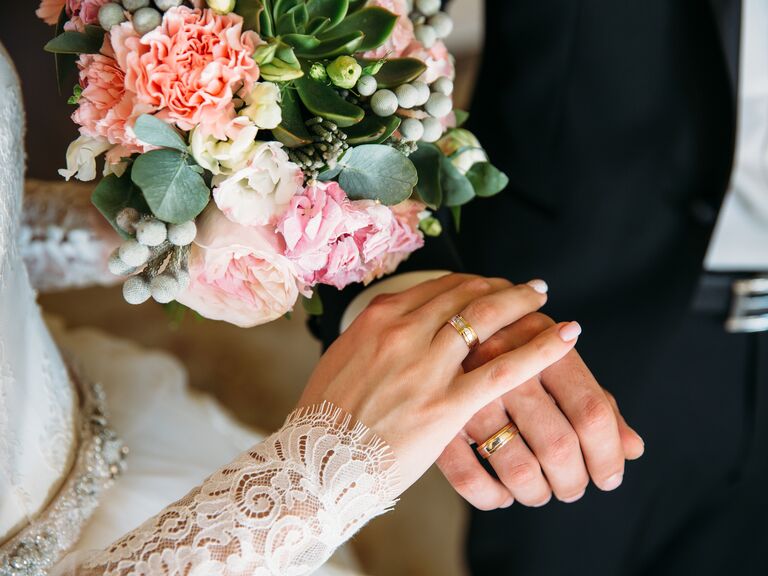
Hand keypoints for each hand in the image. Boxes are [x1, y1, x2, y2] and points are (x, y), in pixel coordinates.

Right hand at [299, 274, 582, 494]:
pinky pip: (504, 369)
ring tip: (543, 297)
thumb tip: (392, 329)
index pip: (437, 287)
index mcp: (377, 319)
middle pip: (465, 294)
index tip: (489, 285)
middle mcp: (403, 332)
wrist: (315, 465)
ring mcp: (427, 367)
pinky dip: (542, 348)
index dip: (471, 282)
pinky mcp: (447, 404)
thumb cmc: (325, 418)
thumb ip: (373, 338)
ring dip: (521, 302)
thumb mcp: (342, 360)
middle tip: (524, 286)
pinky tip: (566, 335)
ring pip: (487, 318)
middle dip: (499, 286)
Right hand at [437, 311, 644, 508]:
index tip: (609, 476)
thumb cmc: (514, 351)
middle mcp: (506, 366)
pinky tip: (502, 495)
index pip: (591, 411)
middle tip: (572, 487)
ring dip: (538, 494)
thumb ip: (597, 402)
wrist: (440, 328)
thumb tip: (632, 448)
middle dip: (573, 481)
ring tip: (541, 492)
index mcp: (543, 345)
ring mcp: (468, 393)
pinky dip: (491, 497)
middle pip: (558, 445)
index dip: (608, 455)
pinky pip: (468, 478)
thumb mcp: (556, 362)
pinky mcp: (439, 419)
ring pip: (517, 469)